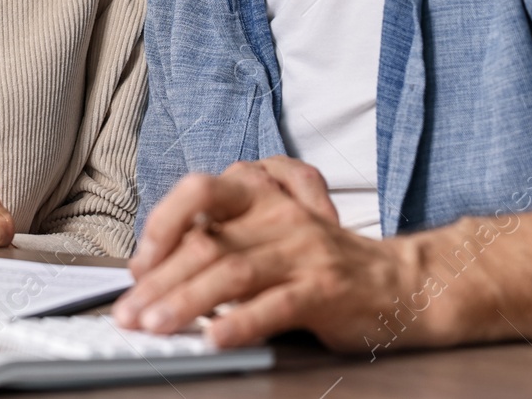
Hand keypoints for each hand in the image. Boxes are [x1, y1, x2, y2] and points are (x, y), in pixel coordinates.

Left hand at [113, 157, 421, 350]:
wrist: (401, 281)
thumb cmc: (323, 263)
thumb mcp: (269, 237)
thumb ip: (222, 244)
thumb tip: (154, 274)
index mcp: (260, 194)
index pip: (197, 194)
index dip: (160, 227)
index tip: (136, 268)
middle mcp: (279, 216)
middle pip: (206, 242)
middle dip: (159, 282)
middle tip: (129, 313)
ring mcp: (302, 252)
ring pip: (232, 272)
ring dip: (186, 302)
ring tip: (156, 326)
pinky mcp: (324, 289)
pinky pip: (275, 305)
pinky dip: (240, 323)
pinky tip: (215, 338)